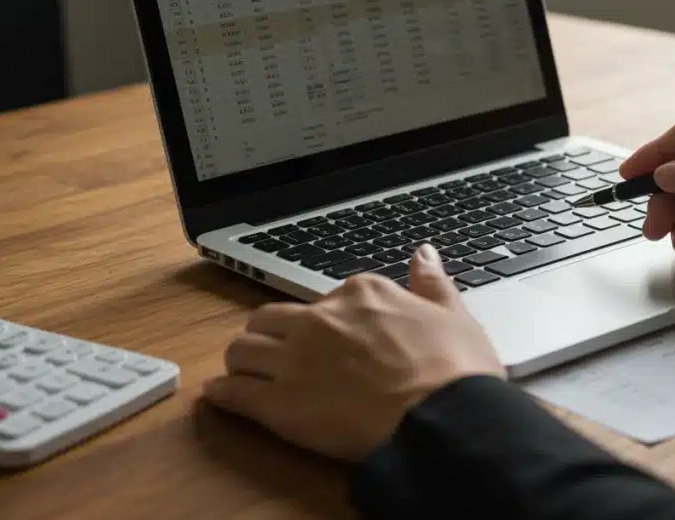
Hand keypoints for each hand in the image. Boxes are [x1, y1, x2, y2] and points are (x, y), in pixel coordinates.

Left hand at [203, 244, 504, 461]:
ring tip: (247, 376)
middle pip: (269, 320)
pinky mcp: (280, 405)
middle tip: (278, 356)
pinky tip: (219, 398)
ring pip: (242, 350)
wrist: (443, 421)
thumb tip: (425, 253)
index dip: (323, 323)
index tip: (329, 340)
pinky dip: (223, 395)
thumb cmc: (455, 373)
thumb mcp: (453, 315)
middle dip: (269, 336)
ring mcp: (295, 360)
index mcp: (361, 294)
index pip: (323, 300)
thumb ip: (431, 284)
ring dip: (242, 362)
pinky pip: (234, 393)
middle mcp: (321, 319)